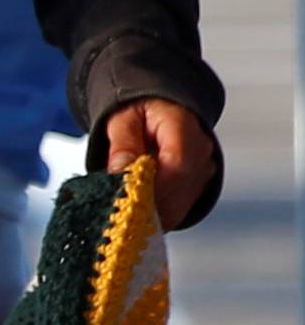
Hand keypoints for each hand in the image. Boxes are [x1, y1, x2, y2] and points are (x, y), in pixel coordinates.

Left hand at [101, 98, 216, 229]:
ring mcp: (203, 170)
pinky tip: (141, 209)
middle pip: (181, 188)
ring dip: (153, 212)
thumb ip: (122, 143)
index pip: (177, 163)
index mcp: (183, 126)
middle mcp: (200, 150)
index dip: (154, 185)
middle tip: (121, 207)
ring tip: (128, 207)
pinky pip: (180, 209)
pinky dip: (159, 214)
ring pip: (182, 204)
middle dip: (149, 203)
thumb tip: (121, 169)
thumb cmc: (142, 113)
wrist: (160, 110)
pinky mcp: (198, 186)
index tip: (130, 195)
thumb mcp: (123, 119)